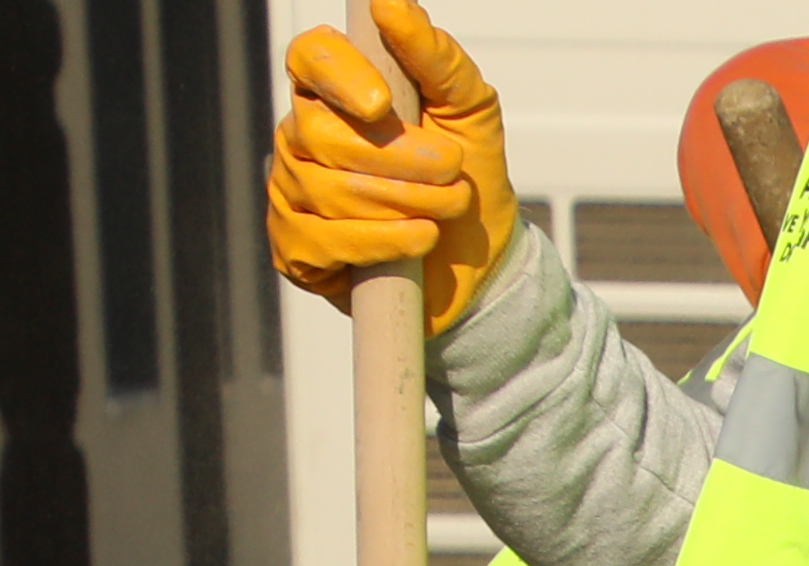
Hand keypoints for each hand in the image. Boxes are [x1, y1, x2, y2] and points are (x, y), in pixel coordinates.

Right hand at [266, 0, 515, 312]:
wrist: (484, 264)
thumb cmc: (469, 177)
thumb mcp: (469, 111)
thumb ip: (435, 56)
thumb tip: (389, 2)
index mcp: (334, 91)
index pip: (308, 59)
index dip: (338, 77)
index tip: (380, 104)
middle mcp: (301, 134)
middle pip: (322, 134)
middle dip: (403, 160)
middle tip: (451, 173)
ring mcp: (292, 191)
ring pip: (328, 190)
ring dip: (408, 203)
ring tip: (445, 209)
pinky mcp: (295, 248)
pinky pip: (323, 240)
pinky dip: (384, 242)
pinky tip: (418, 240)